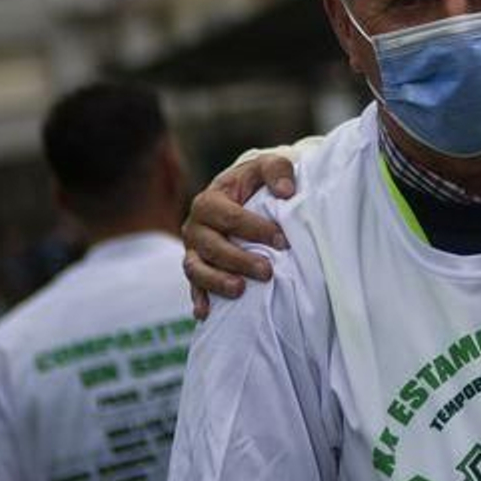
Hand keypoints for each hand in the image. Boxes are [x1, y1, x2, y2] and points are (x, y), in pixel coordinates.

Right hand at [182, 153, 299, 318]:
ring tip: (240, 290)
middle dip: (238, 260)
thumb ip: (277, 171)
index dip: (254, 229)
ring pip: (196, 268)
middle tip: (267, 271)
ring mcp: (193, 249)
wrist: (242, 192)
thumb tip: (287, 191)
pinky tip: (206, 313)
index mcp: (210, 200)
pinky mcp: (197, 267)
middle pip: (210, 246)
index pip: (228, 216)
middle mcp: (195, 226)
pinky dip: (199, 299)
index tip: (281, 240)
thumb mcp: (267, 166)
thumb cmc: (256, 181)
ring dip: (216, 281)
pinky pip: (193, 286)